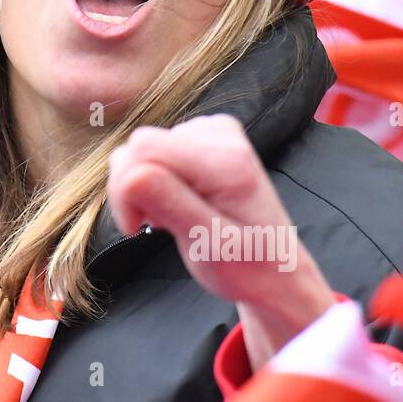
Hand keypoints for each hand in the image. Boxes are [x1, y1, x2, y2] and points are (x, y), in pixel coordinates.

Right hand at [107, 114, 334, 366]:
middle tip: (158, 225)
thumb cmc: (246, 266)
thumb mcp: (206, 243)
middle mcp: (221, 135)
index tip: (138, 228)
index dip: (125, 189)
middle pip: (139, 144)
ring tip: (173, 216)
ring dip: (145, 187)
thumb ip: (167, 202)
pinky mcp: (207, 137)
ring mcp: (214, 132)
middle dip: (134, 189)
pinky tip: (178, 202)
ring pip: (144, 147)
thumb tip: (128, 172)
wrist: (276, 270)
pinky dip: (157, 180)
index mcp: (224, 160)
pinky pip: (158, 149)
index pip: (141, 149)